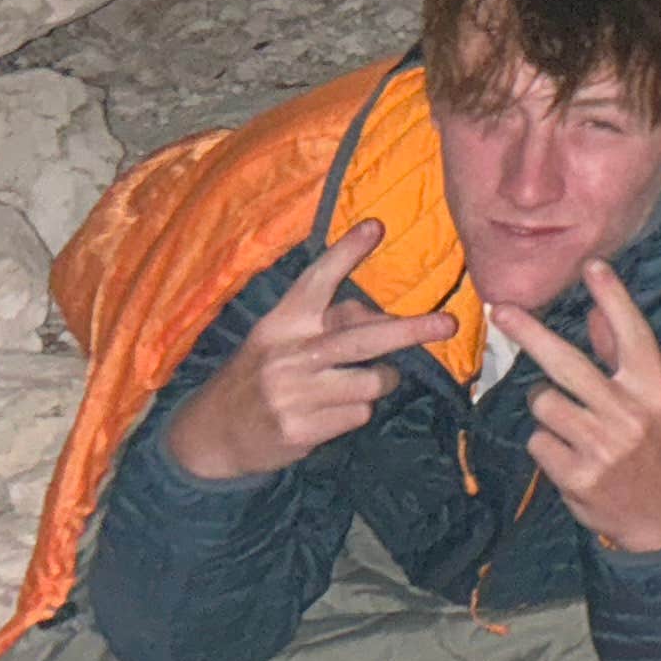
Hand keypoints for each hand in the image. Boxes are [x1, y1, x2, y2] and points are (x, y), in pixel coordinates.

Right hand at [167, 223, 460, 482]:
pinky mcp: (301, 429)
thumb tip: (382, 315)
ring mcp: (293, 394)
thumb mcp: (281, 340)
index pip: (315, 281)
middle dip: (411, 330)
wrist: (213, 433)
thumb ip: (328, 322)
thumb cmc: (262, 375)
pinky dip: (355, 413)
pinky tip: (328, 415)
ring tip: (356, 385)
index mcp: (281, 323)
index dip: (345, 253)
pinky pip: (359, 415)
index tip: (376, 226)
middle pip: (362, 338)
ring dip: (379, 382)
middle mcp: (287, 354)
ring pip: (372, 382)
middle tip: (448, 324)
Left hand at [496, 261, 660, 557]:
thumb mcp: (651, 402)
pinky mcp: (577, 475)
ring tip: (570, 425)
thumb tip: (596, 313)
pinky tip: (569, 457)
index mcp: (656, 390)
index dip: (613, 297)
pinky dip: (546, 445)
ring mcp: (603, 446)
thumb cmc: (655, 449)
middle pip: (568, 363)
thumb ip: (621, 358)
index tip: (592, 265)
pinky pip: (537, 440)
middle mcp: (631, 414)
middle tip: (503, 312)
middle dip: (531, 334)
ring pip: (542, 403)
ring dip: (546, 409)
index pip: (633, 335)